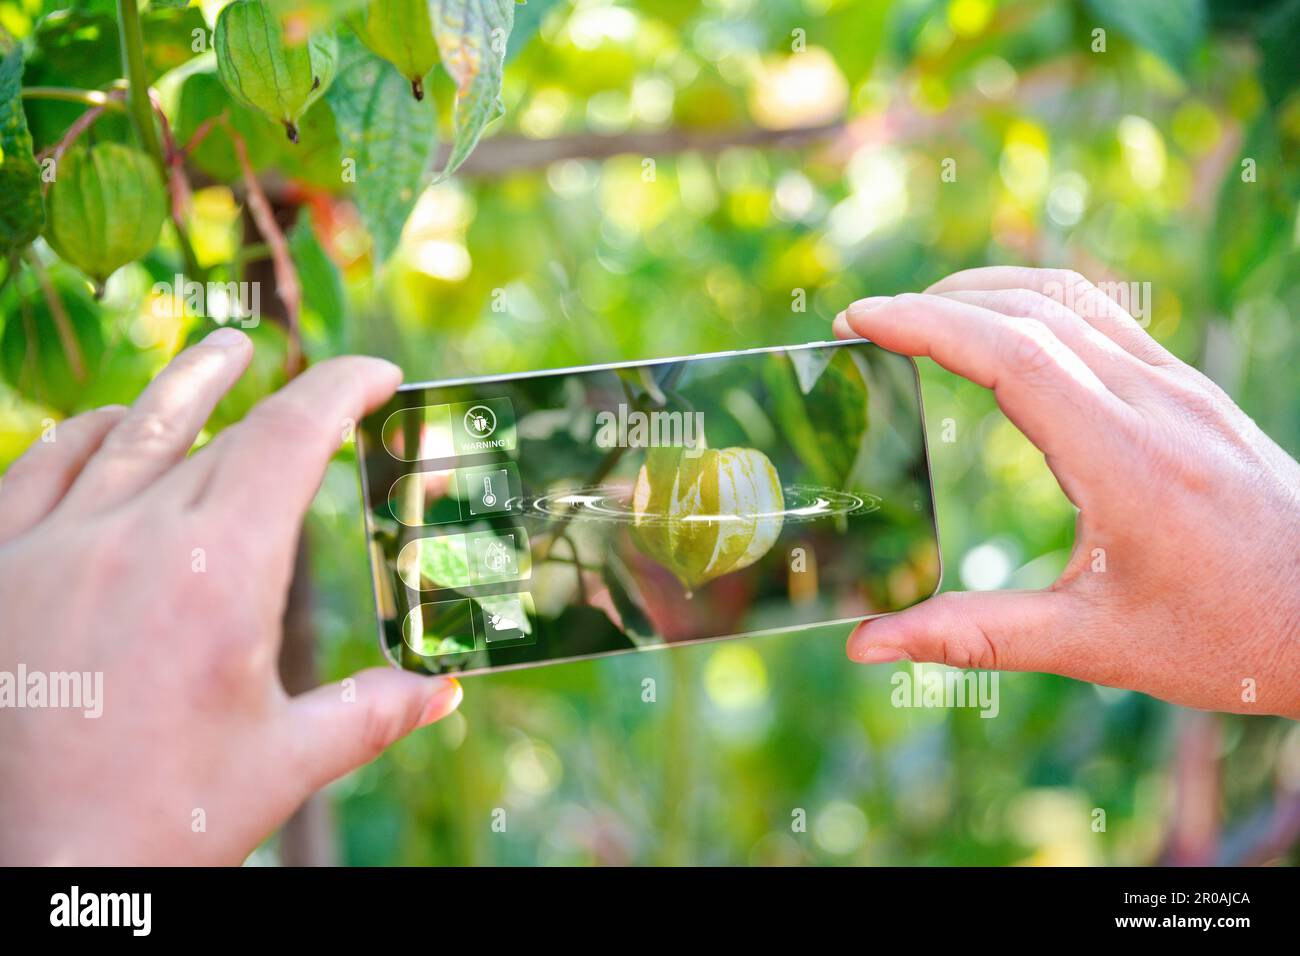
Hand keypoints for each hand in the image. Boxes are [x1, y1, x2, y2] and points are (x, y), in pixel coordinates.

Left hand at [0, 328, 461, 864]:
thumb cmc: (164, 823)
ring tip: (220, 355)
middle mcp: (135, 536)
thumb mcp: (286, 763)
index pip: (292, 436)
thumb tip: (447, 693)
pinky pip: (37, 468)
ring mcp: (52, 547)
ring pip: (128, 430)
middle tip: (316, 375)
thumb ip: (374, 712)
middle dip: (282, 392)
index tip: (378, 374)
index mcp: (221, 572)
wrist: (32, 876)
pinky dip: (84, 434)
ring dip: (185, 386)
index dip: (342, 387)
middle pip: (222, 428)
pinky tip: (105, 425)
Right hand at [834, 267, 1299, 717]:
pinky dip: (1033, 304)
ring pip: (1072, 298)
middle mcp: (1157, 404)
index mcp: (1129, 461)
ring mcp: (1181, 388)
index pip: (1012, 355)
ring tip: (919, 316)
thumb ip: (976, 636)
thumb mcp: (1097, 646)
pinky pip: (1102, 317)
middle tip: (865, 323)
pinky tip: (1001, 333)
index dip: (926, 326)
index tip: (858, 319)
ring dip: (986, 290)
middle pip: (1032, 309)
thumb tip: (866, 648)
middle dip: (937, 302)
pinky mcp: (1191, 391)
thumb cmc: (1230, 638)